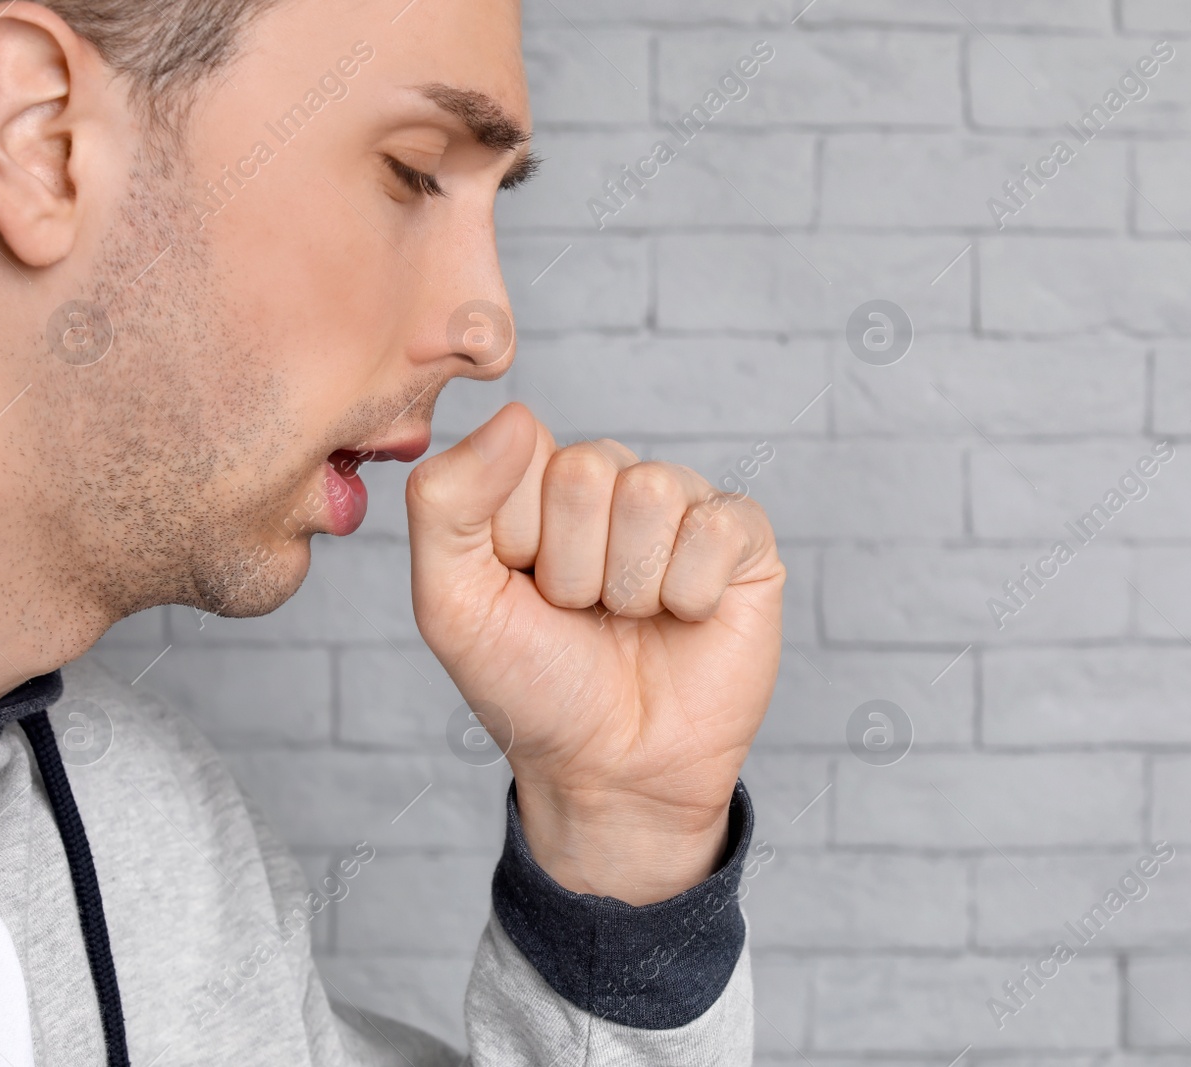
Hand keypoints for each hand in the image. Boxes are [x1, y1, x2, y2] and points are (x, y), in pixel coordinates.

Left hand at [405, 402, 784, 903]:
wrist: (610, 772)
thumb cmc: (530, 687)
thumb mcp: (451, 603)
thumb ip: (445, 503)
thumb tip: (517, 415)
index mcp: (539, 482)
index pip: (521, 450)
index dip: (515, 538)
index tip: (521, 592)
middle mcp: (614, 482)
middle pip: (589, 470)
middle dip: (574, 568)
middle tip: (582, 615)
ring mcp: (682, 507)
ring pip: (654, 494)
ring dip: (631, 587)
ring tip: (629, 621)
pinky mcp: (745, 542)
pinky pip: (717, 529)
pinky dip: (691, 595)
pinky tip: (685, 620)